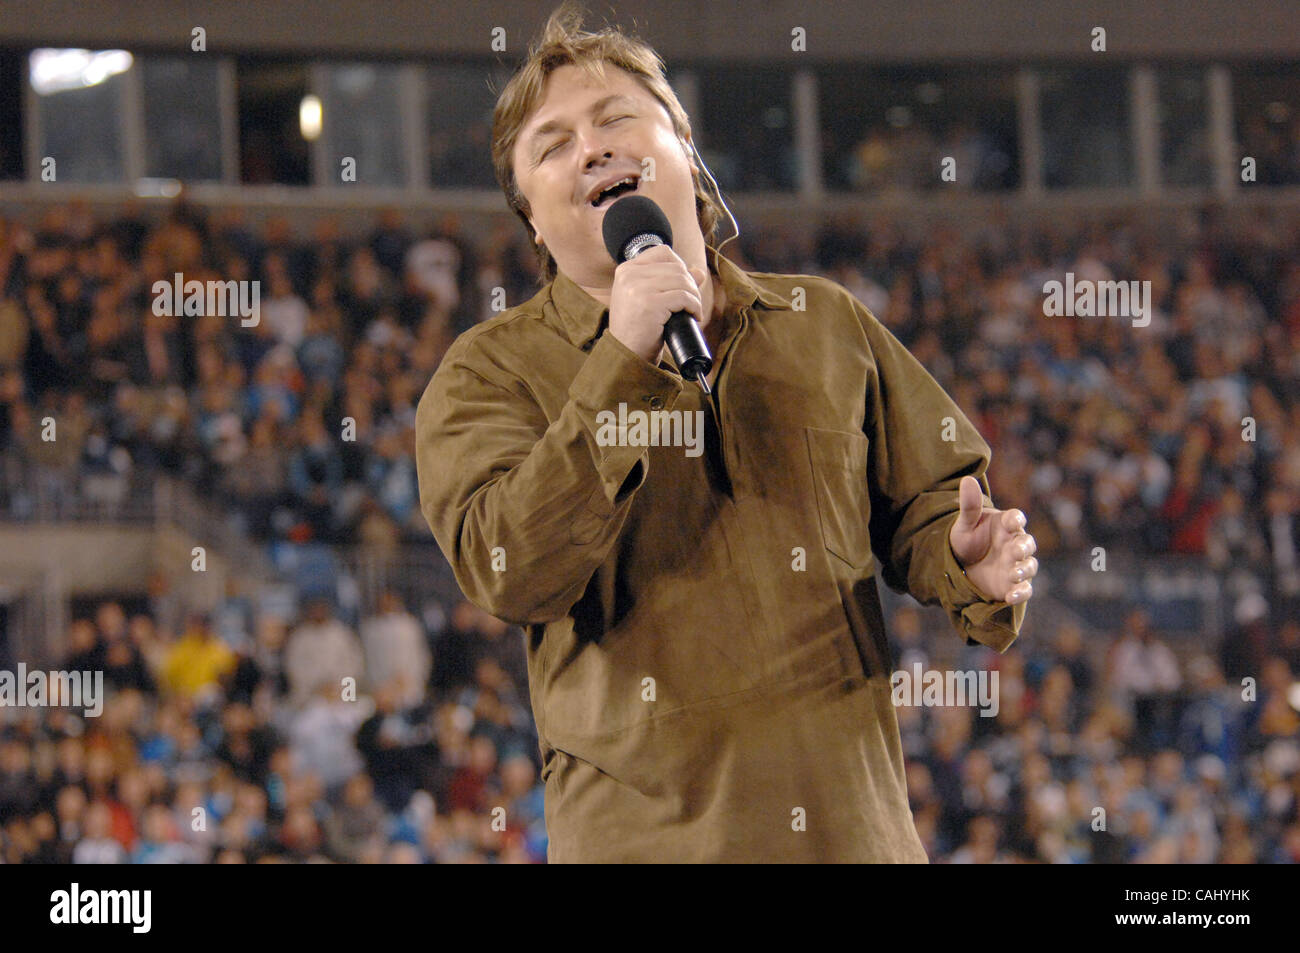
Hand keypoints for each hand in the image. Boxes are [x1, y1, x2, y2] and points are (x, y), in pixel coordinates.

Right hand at [607, 244, 707, 362]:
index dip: (680, 268)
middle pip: (676, 267)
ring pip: (683, 280)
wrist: (627, 355)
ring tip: (693, 311)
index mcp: (626, 270)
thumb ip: (670, 282)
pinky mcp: (650, 303)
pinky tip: (694, 317)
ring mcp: (638, 288)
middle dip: (691, 285)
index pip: (663, 253)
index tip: (683, 287)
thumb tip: (698, 271)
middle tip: (692, 304)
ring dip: (695, 297)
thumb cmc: (638, 330)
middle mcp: (629, 275)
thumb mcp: (650, 300)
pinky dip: (695, 307)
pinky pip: (684, 297)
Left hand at [948, 475, 1037, 604]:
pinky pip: (1024, 589)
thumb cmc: (967, 540)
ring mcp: (1016, 565)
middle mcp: (1014, 544)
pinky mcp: (1013, 585)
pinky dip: (1021, 593)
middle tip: (1015, 551)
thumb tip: (967, 479)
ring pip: (1029, 566)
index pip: (1015, 518)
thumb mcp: (965, 524)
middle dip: (1024, 547)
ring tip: (1013, 574)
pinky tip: (1011, 597)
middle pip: (1027, 543)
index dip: (1016, 519)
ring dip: (1024, 570)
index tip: (1014, 521)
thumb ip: (969, 505)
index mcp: (1005, 525)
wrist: (963, 566)